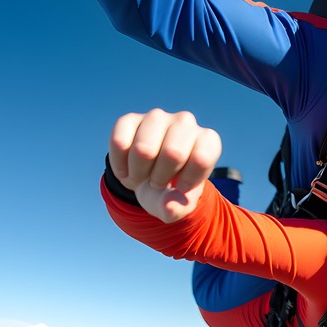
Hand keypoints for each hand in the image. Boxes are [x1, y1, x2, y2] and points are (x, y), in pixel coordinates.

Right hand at [109, 108, 221, 222]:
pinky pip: (119, 143)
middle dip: (160, 178)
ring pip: (143, 149)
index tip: (181, 187)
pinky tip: (127, 168)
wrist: (148, 179)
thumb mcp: (177, 206)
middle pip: (173, 153)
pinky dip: (119, 166)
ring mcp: (158, 117)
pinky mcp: (130, 119)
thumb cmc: (170, 190)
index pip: (201, 158)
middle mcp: (186, 122)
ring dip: (138, 173)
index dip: (186, 181)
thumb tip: (169, 207)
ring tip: (143, 175)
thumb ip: (177, 209)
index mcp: (207, 141)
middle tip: (158, 182)